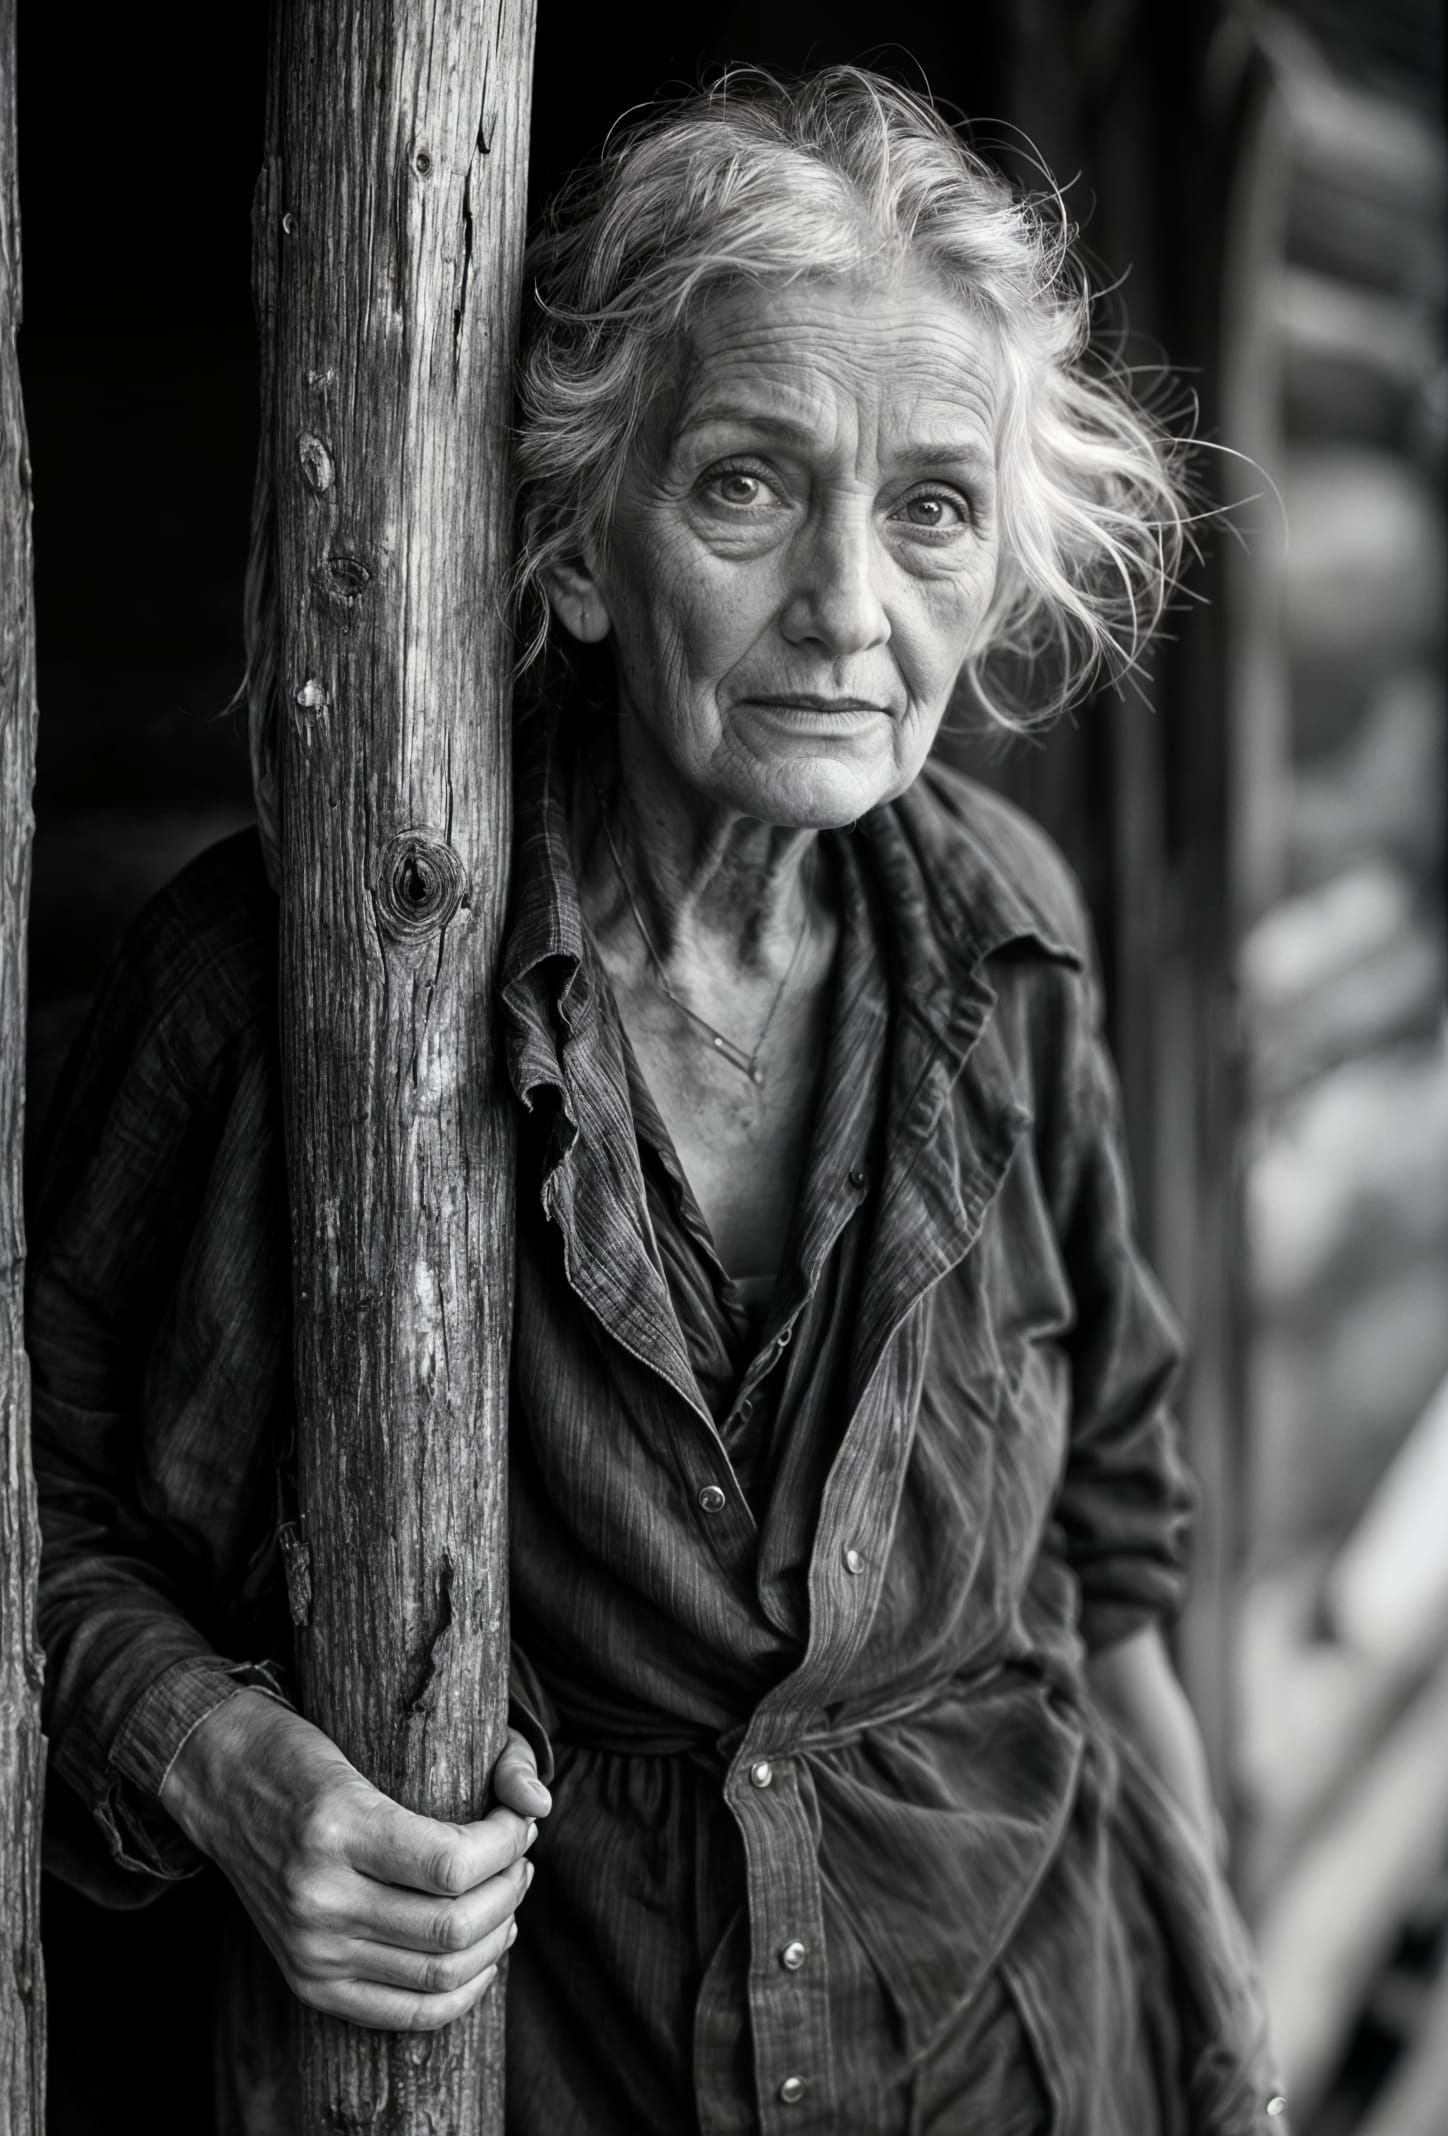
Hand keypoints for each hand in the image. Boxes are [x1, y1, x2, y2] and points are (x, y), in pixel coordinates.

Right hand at [160, 1688, 550, 2030]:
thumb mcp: (375, 1734)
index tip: (520, 1817)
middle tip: (520, 1854)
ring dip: (496, 1934)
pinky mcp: (307, 1982)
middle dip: (510, 1888)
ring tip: (508, 1894)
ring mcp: (310, 1949)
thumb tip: (541, 1803)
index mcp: (336, 1829)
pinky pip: (405, 2012)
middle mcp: (318, 1897)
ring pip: (439, 1973)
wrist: (222, 1784)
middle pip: (453, 1925)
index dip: (509, 1842)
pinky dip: (461, 1992)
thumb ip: (481, 1757)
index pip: (454, 1863)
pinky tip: (486, 1952)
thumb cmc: (307, 1752)